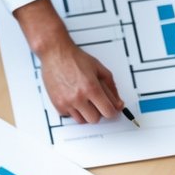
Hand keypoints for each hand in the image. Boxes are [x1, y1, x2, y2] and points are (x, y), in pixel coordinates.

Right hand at [14, 0, 122, 122]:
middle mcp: (79, 97)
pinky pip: (70, 116)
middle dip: (98, 112)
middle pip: (95, 119)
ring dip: (85, 113)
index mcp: (91, 88)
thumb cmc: (75, 59)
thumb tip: (118, 103)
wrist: (56, 54)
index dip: (111, 111)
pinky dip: (73, 110)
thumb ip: (111, 87)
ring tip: (84, 99)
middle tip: (96, 102)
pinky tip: (73, 98)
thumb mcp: (99, 69)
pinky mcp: (57, 105)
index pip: (108, 112)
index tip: (110, 108)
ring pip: (82, 120)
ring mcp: (67, 102)